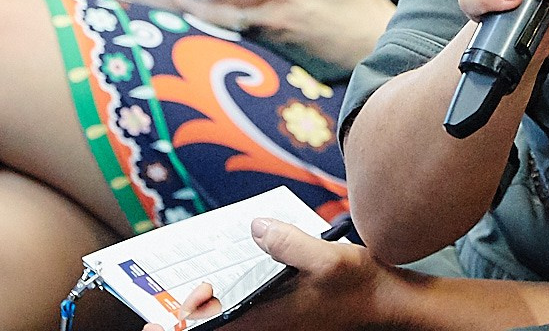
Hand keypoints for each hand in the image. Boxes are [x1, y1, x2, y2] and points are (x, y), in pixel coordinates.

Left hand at [141, 218, 390, 330]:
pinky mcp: (285, 314)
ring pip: (230, 317)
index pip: (211, 329)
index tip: (160, 317)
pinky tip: (241, 275)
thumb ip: (287, 243)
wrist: (387, 302)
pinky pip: (248, 309)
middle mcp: (266, 323)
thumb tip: (255, 228)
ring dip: (211, 305)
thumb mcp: (326, 258)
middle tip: (192, 288)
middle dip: (191, 311)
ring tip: (204, 284)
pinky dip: (233, 298)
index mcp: (267, 317)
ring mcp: (275, 320)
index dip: (180, 326)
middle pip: (214, 325)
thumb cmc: (359, 285)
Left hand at [173, 0, 391, 69]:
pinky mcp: (282, 51)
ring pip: (228, 28)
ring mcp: (275, 38)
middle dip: (192, 2)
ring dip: (205, 16)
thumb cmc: (361, 1)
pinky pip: (244, 38)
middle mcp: (272, 19)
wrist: (374, 44)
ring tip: (191, 4)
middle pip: (218, 14)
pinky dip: (226, 27)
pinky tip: (224, 20)